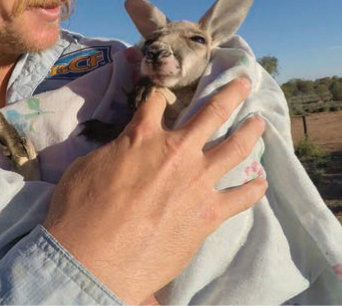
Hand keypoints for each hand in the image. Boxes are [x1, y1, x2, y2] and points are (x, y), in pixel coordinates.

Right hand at [43, 77, 266, 304]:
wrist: (93, 257)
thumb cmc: (80, 211)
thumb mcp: (88, 167)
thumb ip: (114, 152)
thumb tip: (122, 152)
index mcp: (143, 135)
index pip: (156, 102)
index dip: (160, 94)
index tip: (166, 92)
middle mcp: (177, 151)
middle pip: (212, 113)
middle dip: (231, 94)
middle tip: (244, 83)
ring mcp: (198, 181)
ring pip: (236, 148)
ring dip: (250, 132)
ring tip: (259, 123)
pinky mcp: (209, 214)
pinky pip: (241, 197)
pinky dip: (254, 188)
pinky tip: (261, 182)